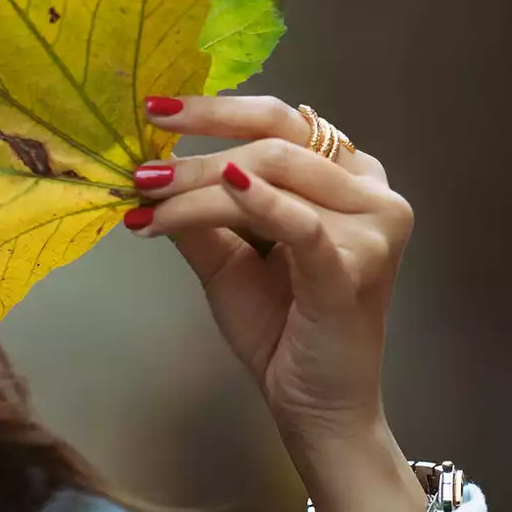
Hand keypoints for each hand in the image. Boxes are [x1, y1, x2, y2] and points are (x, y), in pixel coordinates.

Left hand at [127, 94, 428, 511]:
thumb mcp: (226, 254)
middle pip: (275, 141)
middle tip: (139, 168)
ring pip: (272, 174)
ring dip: (198, 187)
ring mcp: (372, 229)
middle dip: (198, 151)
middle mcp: (372, 191)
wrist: (314, 403)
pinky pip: (302, 223)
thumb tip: (146, 164)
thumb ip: (198, 208)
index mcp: (348, 175)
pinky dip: (259, 202)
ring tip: (147, 202)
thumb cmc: (278, 324)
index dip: (217, 109)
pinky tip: (223, 188)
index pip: (278, 120)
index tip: (154, 108)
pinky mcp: (354, 269)